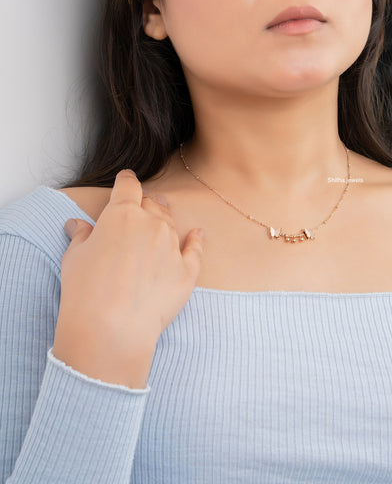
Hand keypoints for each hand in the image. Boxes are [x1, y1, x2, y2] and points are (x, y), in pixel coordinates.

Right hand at [53, 169, 203, 386]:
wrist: (111, 328)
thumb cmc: (86, 290)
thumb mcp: (75, 257)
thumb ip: (81, 236)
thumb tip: (77, 224)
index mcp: (122, 213)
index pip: (128, 186)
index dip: (126, 181)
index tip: (126, 180)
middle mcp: (151, 223)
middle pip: (151, 203)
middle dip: (145, 204)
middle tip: (139, 209)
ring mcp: (172, 246)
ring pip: (170, 224)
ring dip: (164, 221)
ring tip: (160, 221)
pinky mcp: (186, 271)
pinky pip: (195, 249)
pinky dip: (196, 240)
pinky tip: (198, 233)